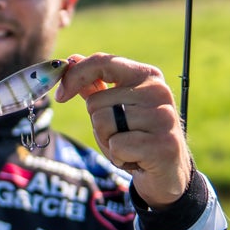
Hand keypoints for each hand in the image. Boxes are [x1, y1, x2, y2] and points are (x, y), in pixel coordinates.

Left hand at [54, 53, 191, 207]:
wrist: (168, 170)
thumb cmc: (137, 134)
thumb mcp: (116, 106)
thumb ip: (95, 84)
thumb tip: (73, 59)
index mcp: (146, 75)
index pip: (102, 62)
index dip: (74, 76)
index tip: (61, 95)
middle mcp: (157, 91)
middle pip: (95, 102)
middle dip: (98, 124)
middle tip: (122, 134)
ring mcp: (163, 117)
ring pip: (102, 124)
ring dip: (108, 142)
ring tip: (129, 146)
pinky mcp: (163, 144)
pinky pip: (116, 146)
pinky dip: (118, 157)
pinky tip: (136, 159)